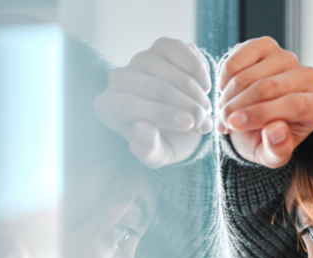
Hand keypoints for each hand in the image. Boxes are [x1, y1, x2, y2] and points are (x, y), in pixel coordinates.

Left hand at [93, 38, 212, 168]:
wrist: (186, 123)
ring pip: (169, 72)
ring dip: (195, 94)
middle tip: (203, 122)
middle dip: (184, 105)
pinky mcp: (161, 46)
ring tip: (205, 112)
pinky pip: (181, 52)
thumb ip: (146, 149)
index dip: (160, 114)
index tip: (188, 124)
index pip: (127, 105)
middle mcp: (118, 79)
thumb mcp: (157, 155)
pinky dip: (199, 72)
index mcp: (107, 108)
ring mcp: (140, 60)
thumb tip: (142, 128)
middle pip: (151, 87)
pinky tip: (205, 89)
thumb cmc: (166, 142)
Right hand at [217, 37, 312, 167]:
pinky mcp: (267, 46)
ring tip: (224, 112)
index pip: (295, 105)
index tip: (234, 124)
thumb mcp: (272, 156)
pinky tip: (225, 92)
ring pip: (252, 74)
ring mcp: (288, 58)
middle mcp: (309, 77)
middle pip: (270, 88)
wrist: (252, 121)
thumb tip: (275, 130)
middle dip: (239, 106)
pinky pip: (239, 57)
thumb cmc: (267, 140)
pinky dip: (225, 78)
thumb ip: (277, 149)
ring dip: (229, 96)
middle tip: (224, 122)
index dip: (260, 114)